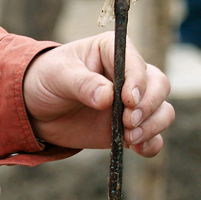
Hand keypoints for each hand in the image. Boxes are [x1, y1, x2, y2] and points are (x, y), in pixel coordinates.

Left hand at [23, 32, 173, 156]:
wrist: (38, 109)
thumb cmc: (47, 80)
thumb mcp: (58, 76)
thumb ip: (83, 84)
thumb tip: (107, 97)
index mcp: (114, 51)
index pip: (137, 63)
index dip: (137, 82)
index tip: (128, 101)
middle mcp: (130, 74)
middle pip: (159, 86)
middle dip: (149, 106)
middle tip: (129, 122)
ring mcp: (132, 102)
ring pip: (162, 110)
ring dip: (153, 125)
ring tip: (130, 138)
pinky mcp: (130, 127)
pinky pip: (154, 136)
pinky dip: (152, 143)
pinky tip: (138, 149)